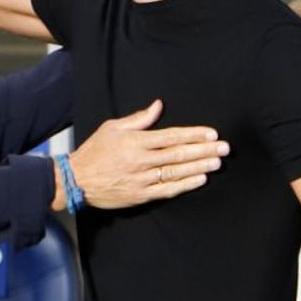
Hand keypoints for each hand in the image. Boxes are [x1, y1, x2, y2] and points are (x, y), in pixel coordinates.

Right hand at [54, 100, 228, 210]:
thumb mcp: (112, 127)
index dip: (194, 135)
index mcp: (135, 141)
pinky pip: (168, 190)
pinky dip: (185, 184)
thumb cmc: (94, 151)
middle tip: (224, 148)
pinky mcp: (141, 195)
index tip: (212, 133)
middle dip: (204, 150)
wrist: (76, 180)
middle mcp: (141, 160)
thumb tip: (158, 105)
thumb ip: (139, 119)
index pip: (171, 136)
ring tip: (217, 162)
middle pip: (179, 154)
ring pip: (176, 172)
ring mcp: (142, 179)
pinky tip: (200, 179)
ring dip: (199, 167)